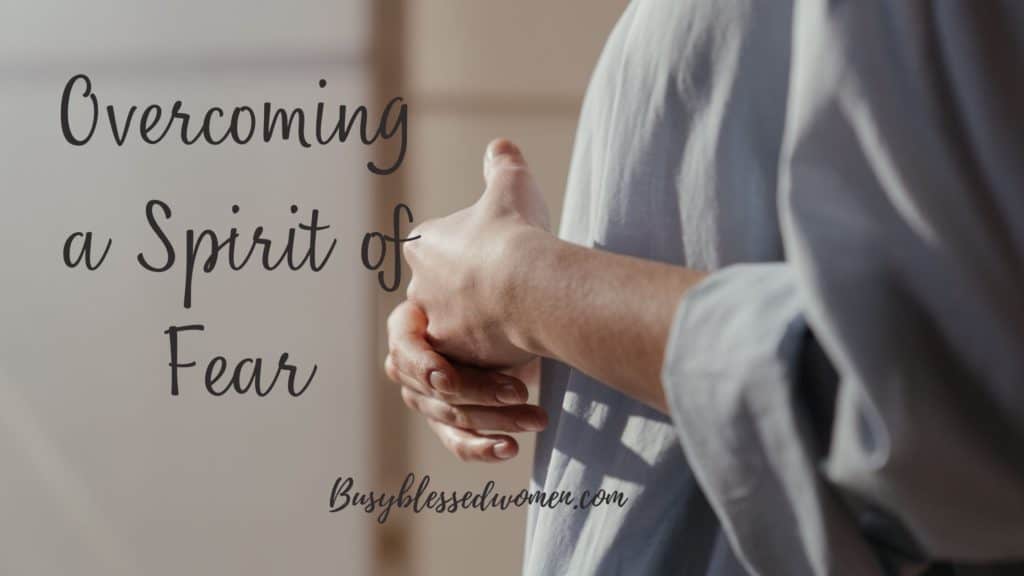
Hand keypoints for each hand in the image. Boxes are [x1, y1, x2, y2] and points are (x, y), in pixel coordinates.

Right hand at [385, 300, 547, 461]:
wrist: (510, 322)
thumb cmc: (490, 299)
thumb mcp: (480, 295)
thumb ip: (468, 298)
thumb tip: (454, 283)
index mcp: (405, 327)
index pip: (405, 351)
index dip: (424, 369)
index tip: (448, 381)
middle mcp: (407, 366)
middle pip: (438, 390)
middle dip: (482, 393)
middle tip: (520, 392)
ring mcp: (424, 397)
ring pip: (456, 417)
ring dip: (499, 419)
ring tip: (536, 418)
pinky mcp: (445, 422)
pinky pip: (460, 442)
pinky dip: (485, 448)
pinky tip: (509, 448)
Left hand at [403, 138, 550, 367]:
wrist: (528, 283)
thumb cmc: (517, 231)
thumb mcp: (513, 185)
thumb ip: (503, 164)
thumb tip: (500, 146)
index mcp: (424, 243)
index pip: (433, 249)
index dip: (465, 252)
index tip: (491, 253)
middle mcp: (419, 284)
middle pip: (439, 291)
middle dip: (467, 294)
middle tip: (504, 293)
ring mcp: (434, 322)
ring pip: (452, 328)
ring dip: (476, 326)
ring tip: (510, 323)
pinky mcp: (451, 356)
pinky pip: (465, 359)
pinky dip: (486, 355)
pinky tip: (513, 348)